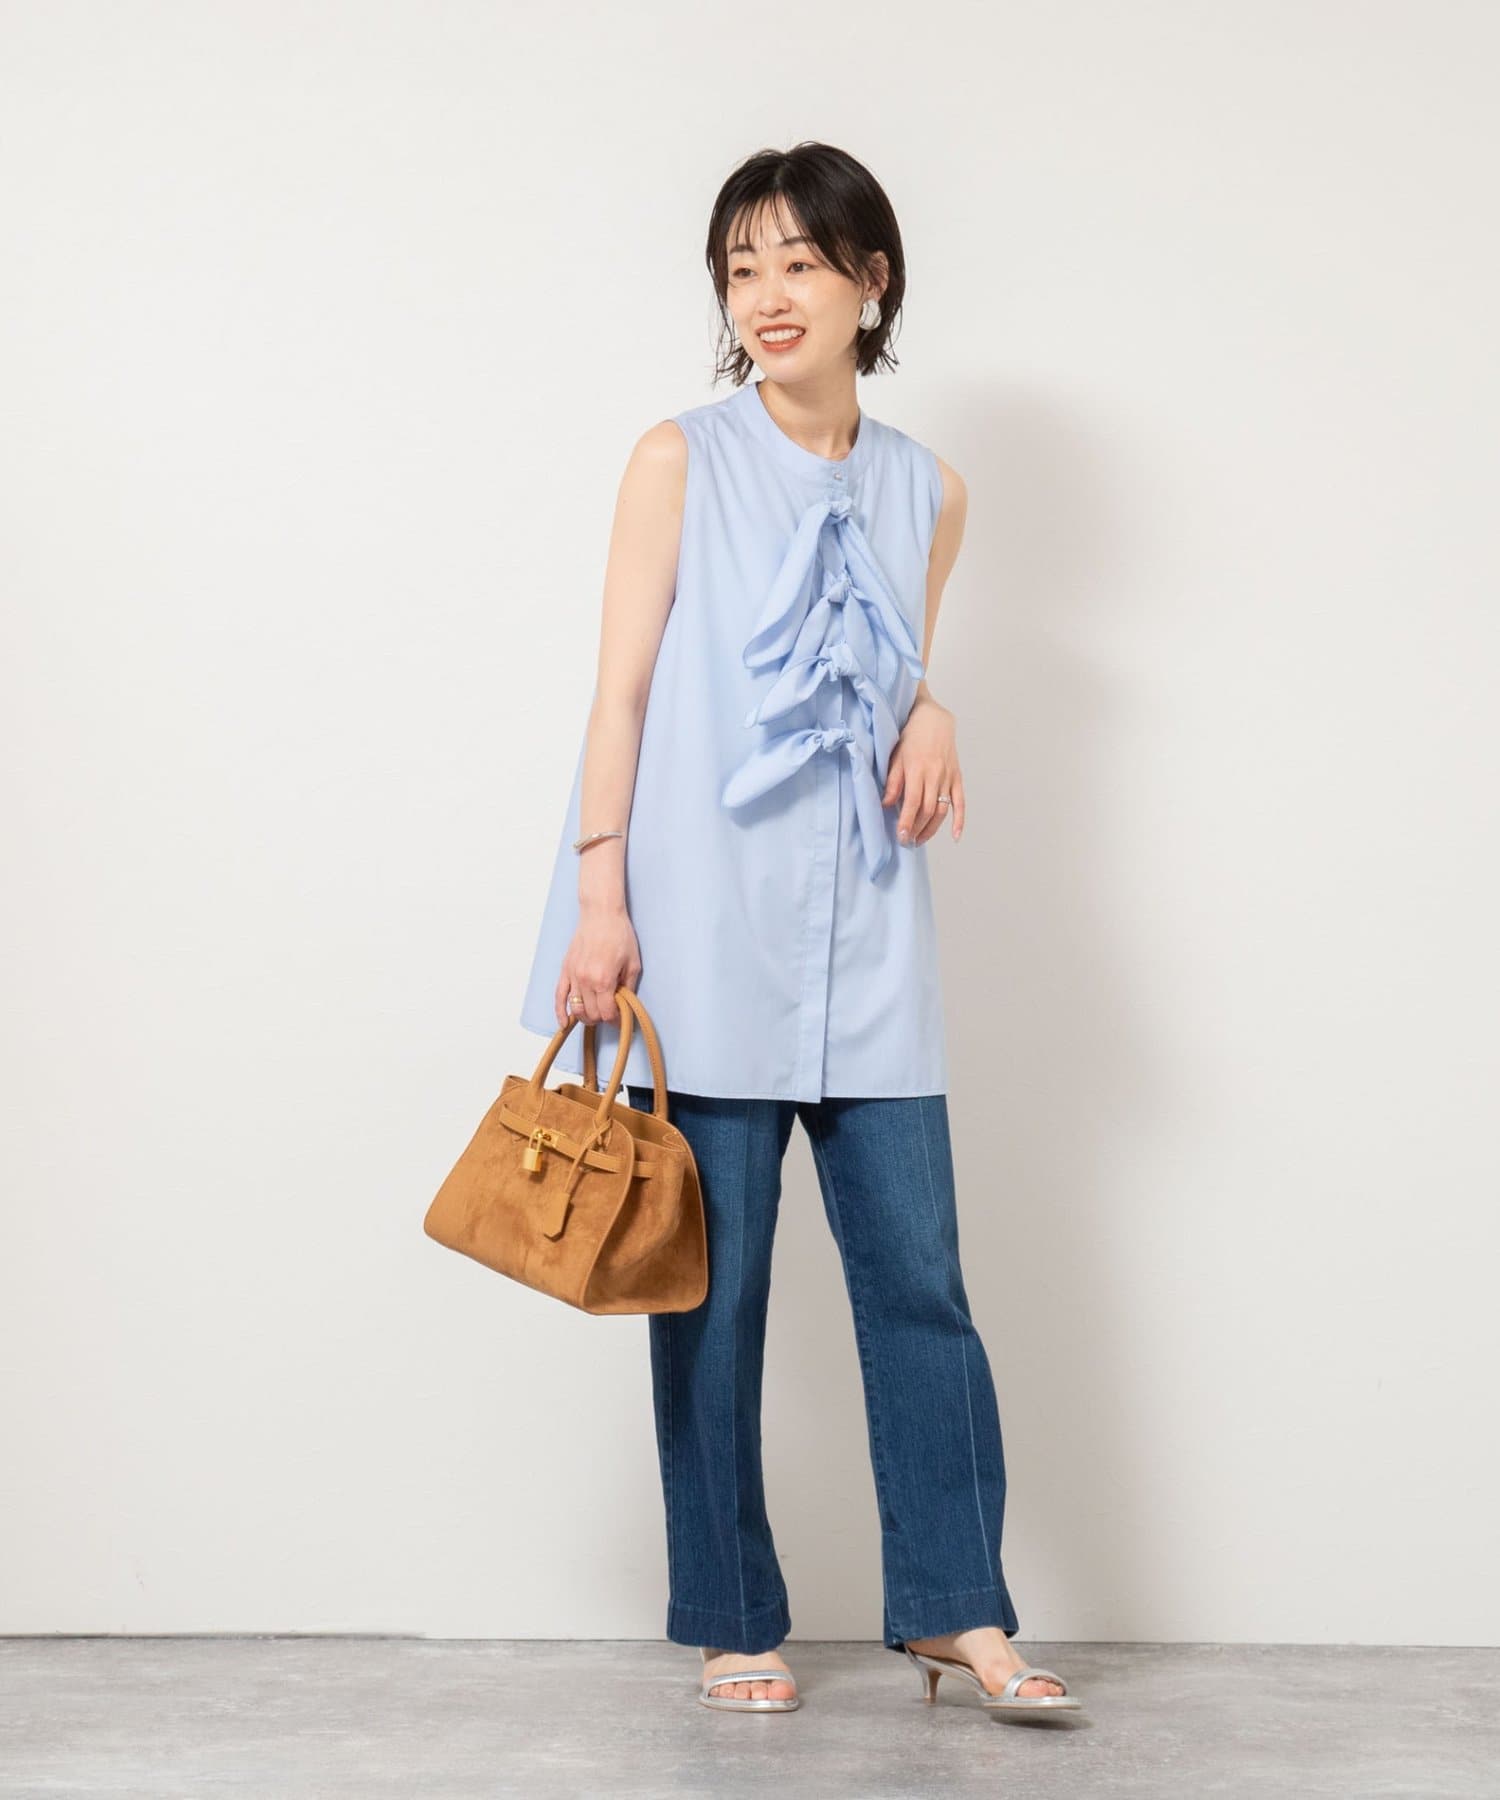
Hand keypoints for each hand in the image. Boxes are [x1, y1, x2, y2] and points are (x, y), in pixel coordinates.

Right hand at [556, 904, 641, 1026]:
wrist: (601, 914)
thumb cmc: (619, 934)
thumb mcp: (633, 963)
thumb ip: (628, 987)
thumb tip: (625, 1004)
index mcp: (604, 980)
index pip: (607, 1013)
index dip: (615, 1020)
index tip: (620, 1019)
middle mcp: (586, 981)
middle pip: (591, 1014)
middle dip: (602, 1018)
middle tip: (610, 1012)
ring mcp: (573, 976)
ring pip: (576, 1009)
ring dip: (586, 1017)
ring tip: (595, 1014)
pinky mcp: (566, 970)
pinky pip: (559, 996)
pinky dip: (560, 1012)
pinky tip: (564, 1023)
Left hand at [882, 695, 963, 846]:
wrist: (933, 719)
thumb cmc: (911, 737)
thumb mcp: (896, 756)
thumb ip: (893, 782)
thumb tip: (887, 804)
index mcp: (917, 769)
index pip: (913, 802)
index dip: (907, 821)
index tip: (901, 836)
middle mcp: (935, 775)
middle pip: (928, 810)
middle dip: (917, 829)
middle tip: (907, 841)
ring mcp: (948, 777)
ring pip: (942, 810)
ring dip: (932, 828)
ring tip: (920, 840)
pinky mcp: (957, 777)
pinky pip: (960, 802)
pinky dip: (959, 820)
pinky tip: (955, 836)